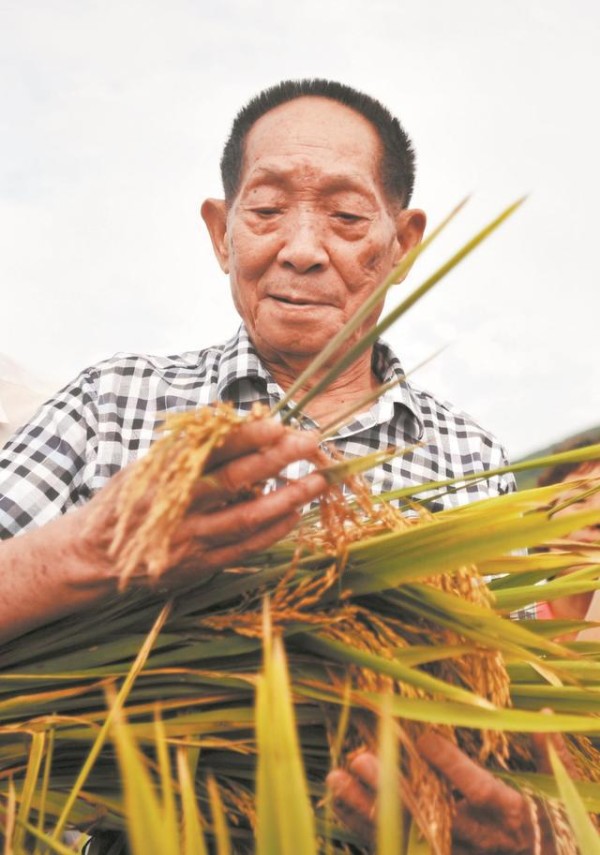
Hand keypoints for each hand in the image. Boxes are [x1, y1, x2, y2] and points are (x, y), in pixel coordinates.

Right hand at [68, 418, 326, 589]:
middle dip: (277, 459)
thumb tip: (233, 421)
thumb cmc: (126, 501)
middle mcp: (177, 506)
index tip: (279, 424)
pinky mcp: (199, 565)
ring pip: (247, 518)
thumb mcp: (146, 466)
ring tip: (318, 481)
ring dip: (287, 498)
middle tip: (310, 443)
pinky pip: (245, 547)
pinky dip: (273, 531)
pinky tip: (296, 514)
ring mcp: (190, 539)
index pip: (211, 449)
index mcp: (163, 474)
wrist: (95, 556)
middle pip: (235, 480)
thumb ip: (186, 449)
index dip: (247, 436)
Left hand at [327, 729, 578, 853]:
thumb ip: (546, 751)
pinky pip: (393, 844)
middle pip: (428, 813)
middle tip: (360, 758)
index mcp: (506, 811)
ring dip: (366, 806)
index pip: (477, 789)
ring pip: (403, 832)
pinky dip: (363, 823)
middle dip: (391, 787)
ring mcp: (451, 850)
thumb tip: (541, 710)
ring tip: (336, 776)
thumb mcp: (554, 786)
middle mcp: (475, 835)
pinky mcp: (433, 854)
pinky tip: (339, 799)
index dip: (452, 767)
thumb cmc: (546, 819)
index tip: (425, 740)